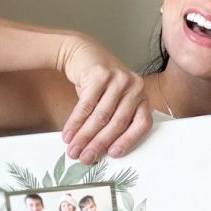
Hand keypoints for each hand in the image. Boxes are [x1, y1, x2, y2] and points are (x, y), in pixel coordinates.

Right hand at [58, 34, 151, 163]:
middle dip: (99, 144)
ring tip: (74, 150)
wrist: (84, 53)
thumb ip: (114, 121)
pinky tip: (68, 134)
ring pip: (101, 116)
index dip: (128, 141)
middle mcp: (134, 87)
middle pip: (117, 123)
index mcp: (142, 97)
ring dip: (84, 137)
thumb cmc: (100, 84)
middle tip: (85, 158)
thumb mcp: (113, 101)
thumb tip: (100, 152)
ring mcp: (118, 79)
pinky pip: (86, 105)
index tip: (113, 154)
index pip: (141, 124)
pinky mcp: (100, 74)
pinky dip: (75, 123)